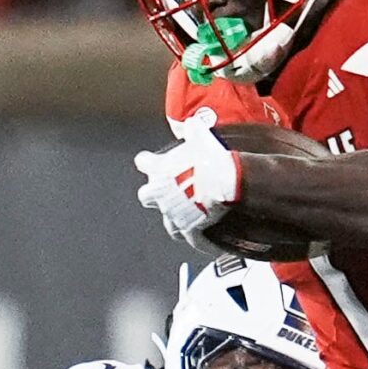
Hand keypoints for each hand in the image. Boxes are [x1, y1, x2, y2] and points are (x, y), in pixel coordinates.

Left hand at [134, 127, 240, 241]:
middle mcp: (161, 194)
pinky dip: (201, 242)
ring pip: (168, 223)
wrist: (223, 181)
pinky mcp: (189, 229)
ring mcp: (174, 214)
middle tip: (164, 193)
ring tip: (186, 219)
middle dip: (153, 195)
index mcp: (160, 170)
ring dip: (175, 220)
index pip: (144, 163)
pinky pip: (194, 240)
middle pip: (146, 197)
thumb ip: (192, 131)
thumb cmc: (210, 158)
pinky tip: (208, 244)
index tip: (146, 161)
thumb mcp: (201, 137)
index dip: (146, 162)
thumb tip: (191, 124)